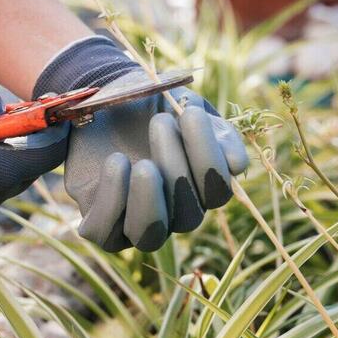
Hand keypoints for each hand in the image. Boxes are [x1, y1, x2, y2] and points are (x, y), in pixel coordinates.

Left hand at [34, 37, 248, 251]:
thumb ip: (217, 131)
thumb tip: (236, 164)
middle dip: (177, 169)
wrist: (103, 101)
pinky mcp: (101, 223)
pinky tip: (116, 161)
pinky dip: (112, 200)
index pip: (217, 192)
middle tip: (160, 122)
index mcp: (199, 187)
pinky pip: (106, 234)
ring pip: (149, 236)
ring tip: (142, 163)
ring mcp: (136, 222)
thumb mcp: (188, 107)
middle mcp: (172, 212)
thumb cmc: (151, 106)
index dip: (209, 158)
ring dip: (149, 200)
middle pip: (188, 216)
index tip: (191, 113)